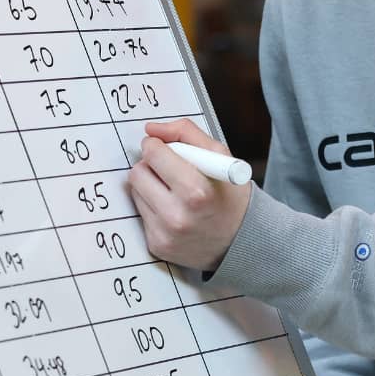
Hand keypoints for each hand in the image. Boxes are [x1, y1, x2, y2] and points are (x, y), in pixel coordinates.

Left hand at [127, 119, 251, 271]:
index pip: (153, 154)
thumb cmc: (229, 194)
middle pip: (137, 173)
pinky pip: (140, 214)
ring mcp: (165, 234)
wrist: (239, 240)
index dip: (156, 145)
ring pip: (135, 192)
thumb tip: (151, 129)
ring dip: (149, 185)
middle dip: (150, 165)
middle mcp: (178, 216)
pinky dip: (152, 206)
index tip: (163, 147)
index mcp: (196, 191)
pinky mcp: (157, 245)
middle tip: (168, 169)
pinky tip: (172, 209)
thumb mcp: (219, 156)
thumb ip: (186, 132)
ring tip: (173, 190)